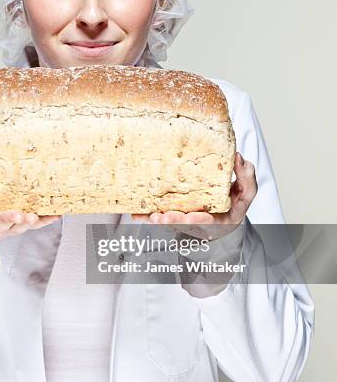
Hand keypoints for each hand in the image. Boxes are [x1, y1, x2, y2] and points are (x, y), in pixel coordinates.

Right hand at [0, 172, 61, 263]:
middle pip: (1, 227)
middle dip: (9, 221)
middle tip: (19, 216)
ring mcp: (5, 227)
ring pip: (19, 226)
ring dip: (30, 222)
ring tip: (37, 215)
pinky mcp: (17, 225)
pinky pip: (34, 224)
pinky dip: (45, 220)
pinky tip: (56, 213)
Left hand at [131, 152, 256, 240]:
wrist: (222, 215)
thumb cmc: (233, 203)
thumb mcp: (246, 192)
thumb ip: (246, 177)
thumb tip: (237, 157)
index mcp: (219, 220)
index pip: (209, 221)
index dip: (199, 219)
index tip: (190, 216)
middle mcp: (199, 223)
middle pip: (184, 225)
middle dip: (171, 221)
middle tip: (160, 217)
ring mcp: (184, 220)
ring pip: (168, 222)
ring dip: (156, 220)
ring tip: (146, 215)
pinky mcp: (172, 214)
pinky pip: (157, 215)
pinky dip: (146, 215)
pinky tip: (135, 212)